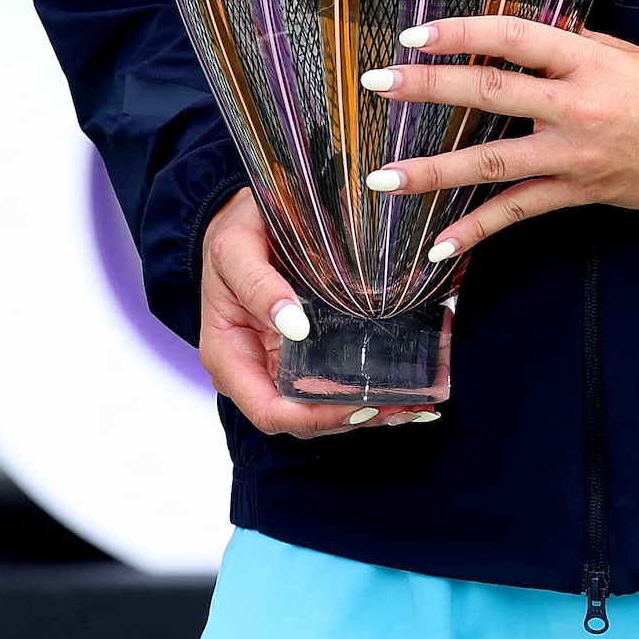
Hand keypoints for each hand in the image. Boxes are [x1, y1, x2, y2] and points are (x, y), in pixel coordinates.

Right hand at [197, 190, 435, 438]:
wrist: (241, 219)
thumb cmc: (234, 232)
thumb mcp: (235, 249)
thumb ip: (257, 284)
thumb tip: (293, 325)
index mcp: (227, 355)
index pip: (269, 411)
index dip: (314, 418)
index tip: (359, 404)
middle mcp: (251, 370)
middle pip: (299, 419)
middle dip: (348, 417)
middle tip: (401, 404)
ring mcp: (276, 366)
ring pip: (318, 409)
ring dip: (362, 411)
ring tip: (410, 403)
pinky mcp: (299, 355)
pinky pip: (328, 384)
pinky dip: (361, 391)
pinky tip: (398, 389)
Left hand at [358, 14, 638, 257]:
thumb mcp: (618, 51)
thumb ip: (565, 42)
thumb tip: (510, 33)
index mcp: (584, 59)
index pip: (512, 36)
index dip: (461, 33)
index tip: (414, 33)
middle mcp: (575, 104)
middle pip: (490, 92)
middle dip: (428, 88)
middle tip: (376, 85)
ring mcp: (575, 153)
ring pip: (492, 160)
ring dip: (433, 170)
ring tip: (382, 178)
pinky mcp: (579, 191)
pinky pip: (518, 212)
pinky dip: (476, 230)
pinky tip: (438, 247)